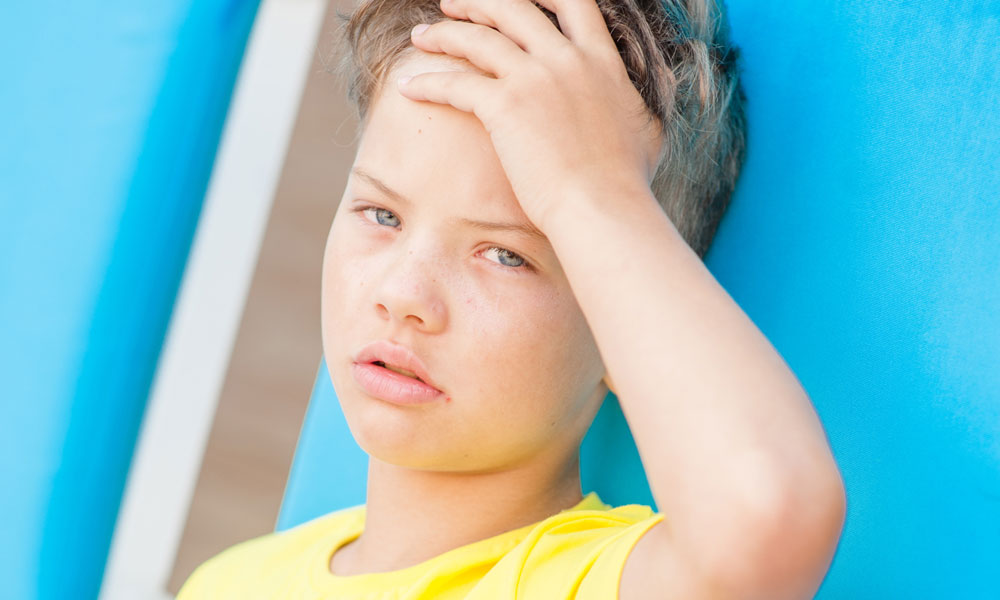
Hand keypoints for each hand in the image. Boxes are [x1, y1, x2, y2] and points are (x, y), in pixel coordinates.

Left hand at [397, 0, 664, 232]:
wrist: (604, 208)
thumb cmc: (626, 184)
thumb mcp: (645, 128)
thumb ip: (632, 104)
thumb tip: (635, 106)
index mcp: (601, 60)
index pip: (571, 2)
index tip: (515, 0)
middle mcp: (567, 58)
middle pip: (514, 7)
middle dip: (478, 1)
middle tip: (452, 4)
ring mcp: (535, 78)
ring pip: (478, 37)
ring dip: (444, 32)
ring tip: (422, 36)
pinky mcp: (506, 106)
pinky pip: (456, 82)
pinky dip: (428, 82)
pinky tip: (409, 86)